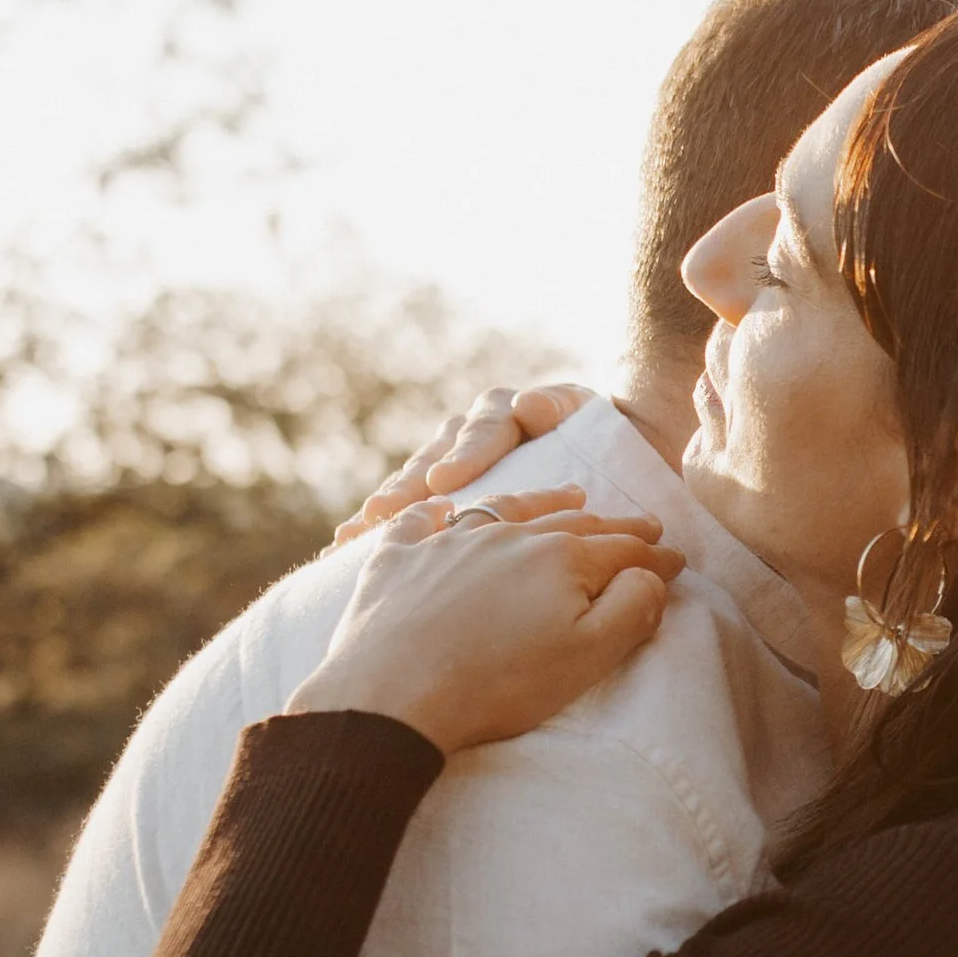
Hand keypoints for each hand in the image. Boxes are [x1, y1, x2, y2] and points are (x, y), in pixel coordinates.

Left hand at [287, 486, 682, 754]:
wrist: (392, 695)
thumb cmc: (497, 685)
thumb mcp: (586, 657)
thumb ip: (632, 610)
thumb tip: (650, 576)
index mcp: (561, 559)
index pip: (622, 552)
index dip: (654, 558)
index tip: (677, 561)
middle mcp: (509, 536)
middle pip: (573, 524)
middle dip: (614, 525)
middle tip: (644, 525)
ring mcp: (449, 542)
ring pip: (506, 507)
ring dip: (544, 500)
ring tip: (570, 495)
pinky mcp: (398, 559)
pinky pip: (419, 521)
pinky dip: (435, 511)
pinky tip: (439, 508)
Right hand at [334, 382, 597, 542]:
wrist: (615, 463)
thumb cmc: (608, 449)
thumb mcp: (588, 422)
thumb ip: (559, 411)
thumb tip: (528, 406)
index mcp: (509, 412)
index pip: (484, 431)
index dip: (463, 455)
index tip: (444, 480)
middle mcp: (473, 434)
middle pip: (434, 458)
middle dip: (408, 488)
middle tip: (385, 512)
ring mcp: (451, 466)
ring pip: (414, 487)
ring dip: (387, 512)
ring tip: (354, 535)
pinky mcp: (439, 501)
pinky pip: (406, 517)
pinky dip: (377, 533)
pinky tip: (342, 551)